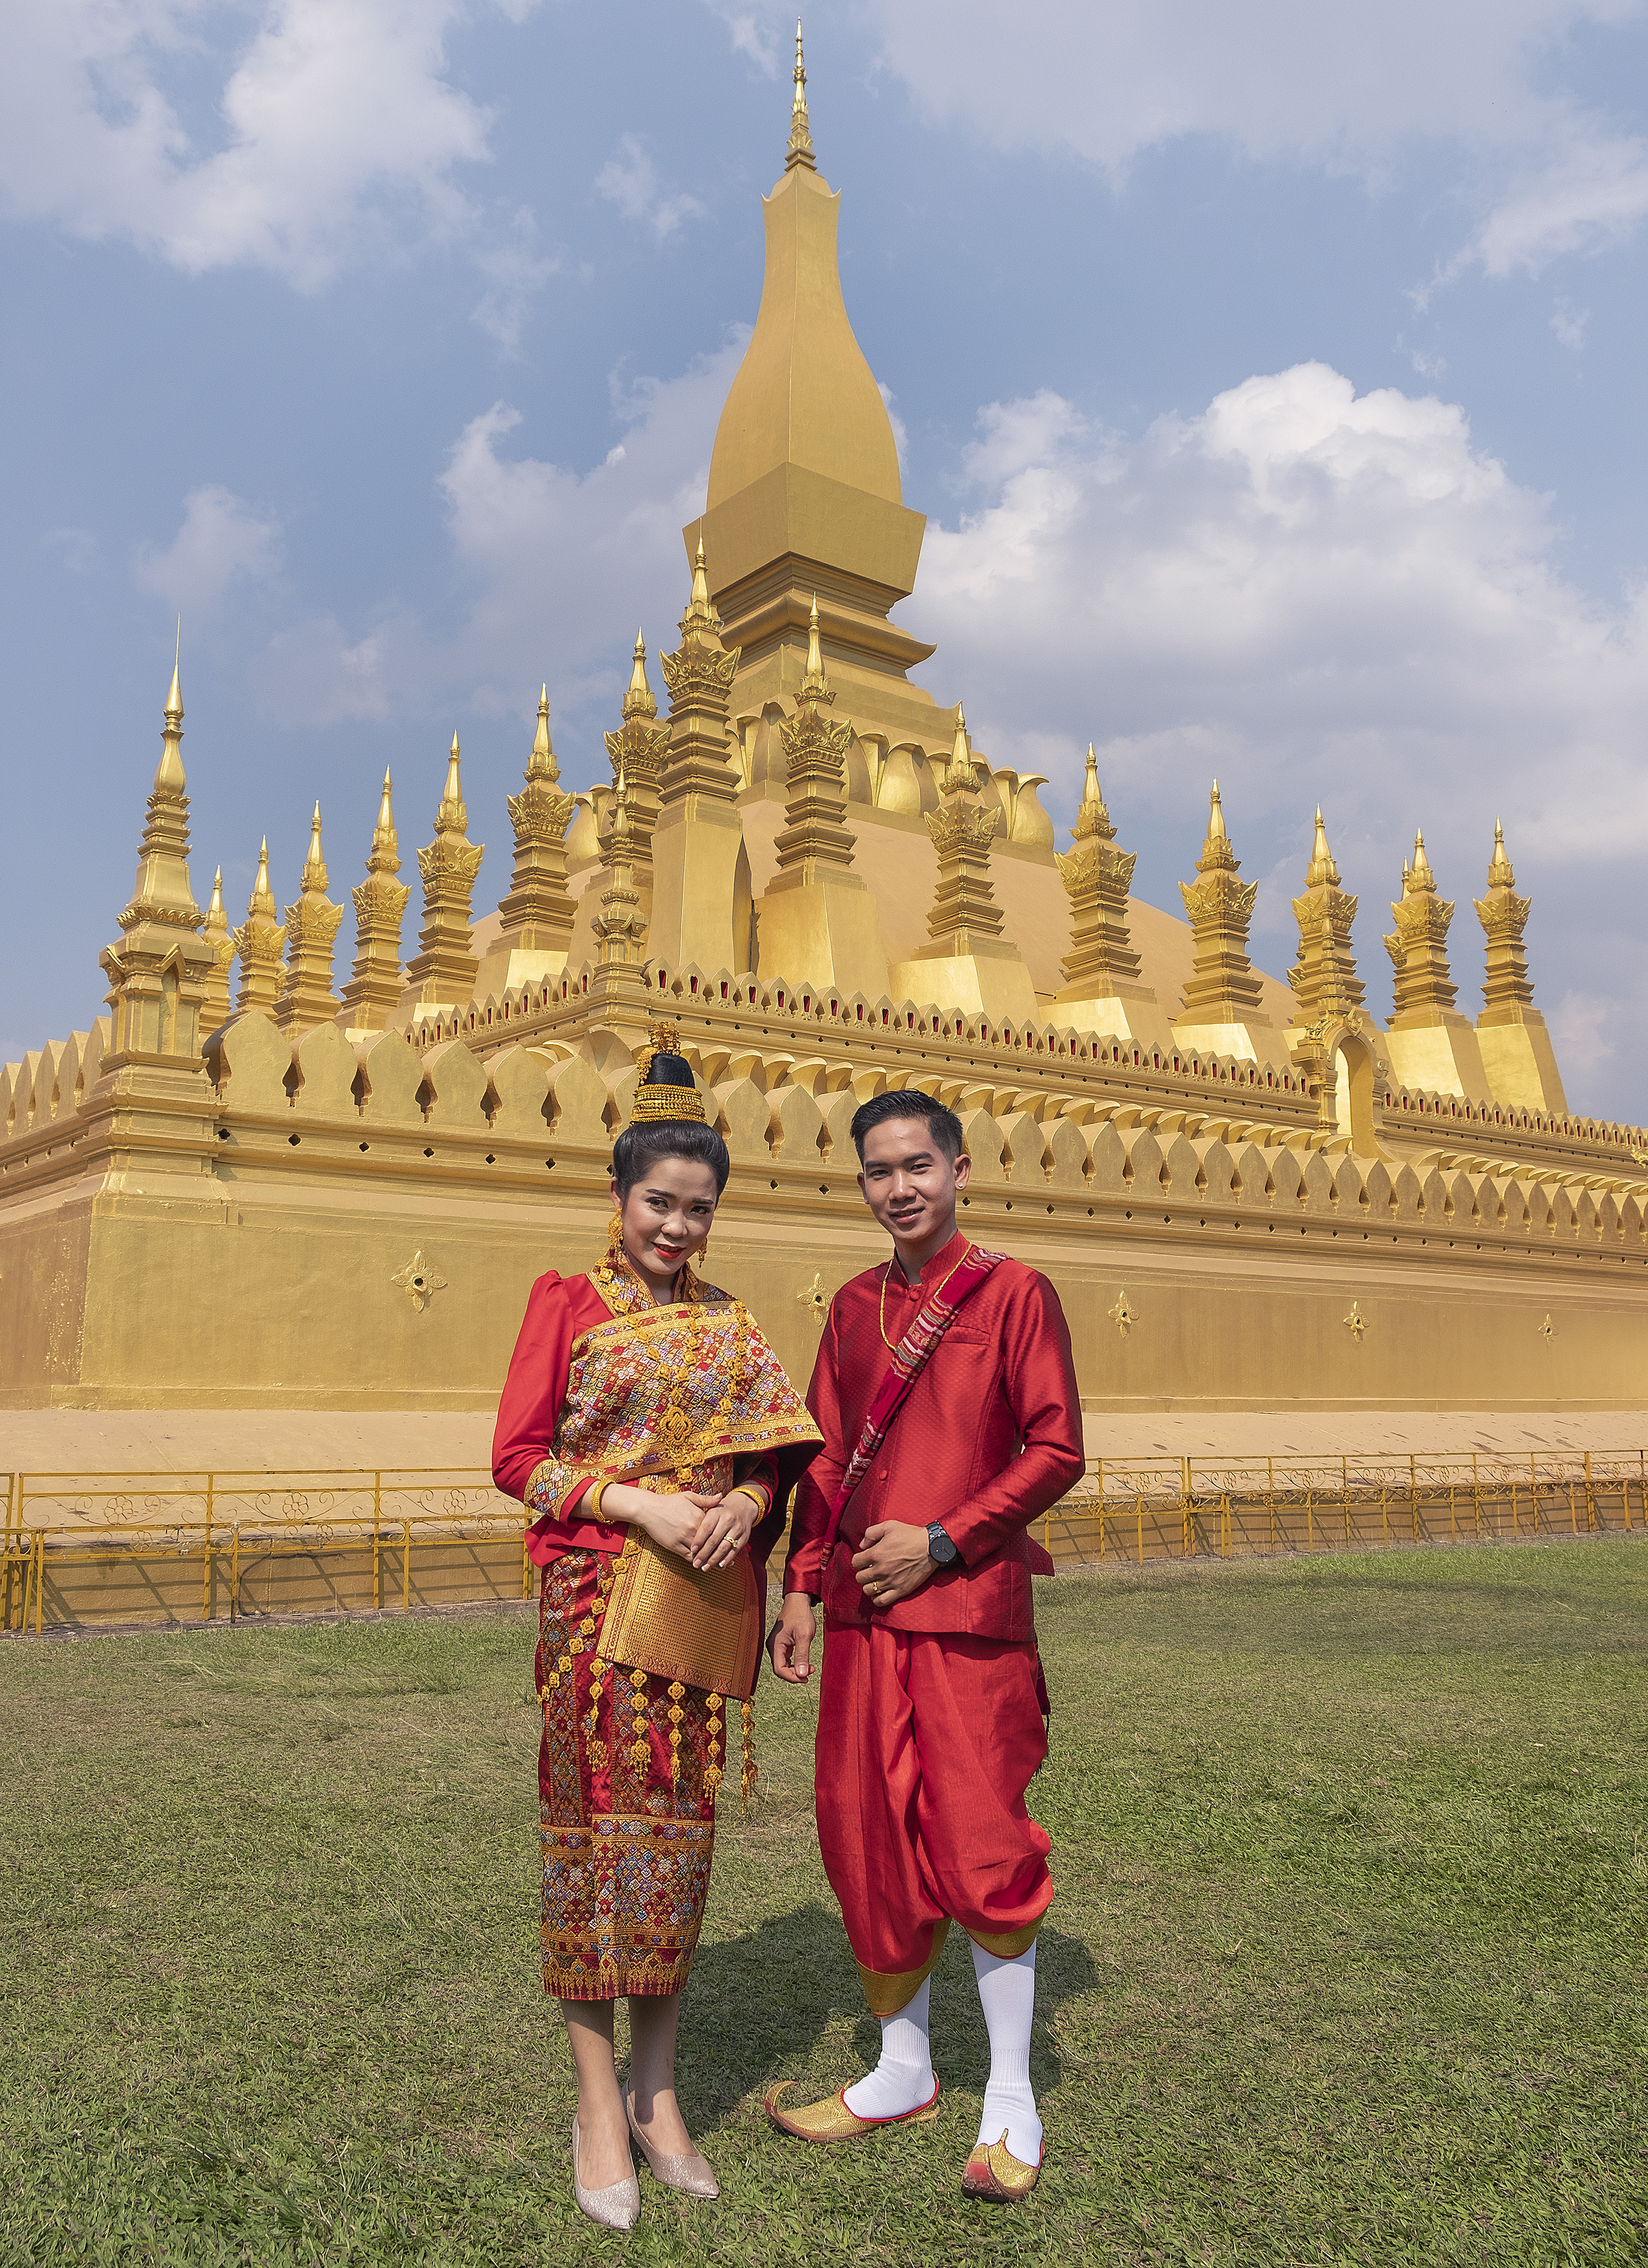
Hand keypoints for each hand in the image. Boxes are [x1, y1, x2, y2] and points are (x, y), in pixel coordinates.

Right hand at [606, 1485, 722, 1563]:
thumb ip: (706, 1500)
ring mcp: (684, 1538)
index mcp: (699, 1516)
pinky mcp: (674, 1545)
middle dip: (719, 1553)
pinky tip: (701, 1564)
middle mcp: (693, 1528)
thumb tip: (721, 1496)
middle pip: (711, 1544)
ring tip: (717, 1566)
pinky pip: (688, 1557)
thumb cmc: (669, 1502)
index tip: (730, 1544)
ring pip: (701, 1553)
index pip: (716, 1531)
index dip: (723, 1539)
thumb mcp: (688, 1497)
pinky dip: (696, 1561)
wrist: (649, 1509)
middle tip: (728, 1562)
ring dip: (709, 1560)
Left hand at [687, 1488, 759, 1571]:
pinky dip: (727, 1559)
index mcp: (717, 1512)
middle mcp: (728, 1520)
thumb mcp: (709, 1508)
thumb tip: (689, 1535)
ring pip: (724, 1547)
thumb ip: (699, 1520)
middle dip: (704, 1554)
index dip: (699, 1540)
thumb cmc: (720, 1511)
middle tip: (695, 1563)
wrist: (742, 1506)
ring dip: (713, 1559)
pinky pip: (734, 1550)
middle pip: (714, 1540)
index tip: (692, 1550)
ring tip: (704, 1567)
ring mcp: (737, 1529)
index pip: (706, 1528)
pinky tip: (720, 1565)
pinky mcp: (744, 1537)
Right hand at [768, 1594, 816, 1681]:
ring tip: (809, 1667)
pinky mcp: (781, 1644)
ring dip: (796, 1669)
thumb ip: (802, 1656)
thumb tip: (802, 1674)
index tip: (806, 1677)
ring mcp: (776, 1645)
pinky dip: (795, 1663)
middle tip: (810, 1671)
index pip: (779, 1670)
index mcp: (775, 1645)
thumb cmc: (800, 1615)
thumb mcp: (804, 1635)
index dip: (793, 1677)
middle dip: (795, 1674)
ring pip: (783, 1665)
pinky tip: (804, 1662)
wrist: (798, 1601)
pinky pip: (785, 1659)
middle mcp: (773, 1646)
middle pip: (780, 1669)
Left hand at [851, 1521, 936, 1607]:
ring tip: (875, 1580)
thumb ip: (871, 1533)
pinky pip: (881, 1601)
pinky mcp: (900, 1590)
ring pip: (868, 1590)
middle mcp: (881, 1569)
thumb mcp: (889, 1525)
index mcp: (876, 1553)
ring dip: (869, 1585)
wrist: (931, 1547)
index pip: (855, 1562)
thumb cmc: (911, 1535)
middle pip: (860, 1577)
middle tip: (871, 1569)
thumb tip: (862, 1545)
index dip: (859, 1560)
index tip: (865, 1559)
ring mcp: (890, 1581)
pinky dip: (877, 1598)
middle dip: (863, 1572)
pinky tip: (880, 1591)